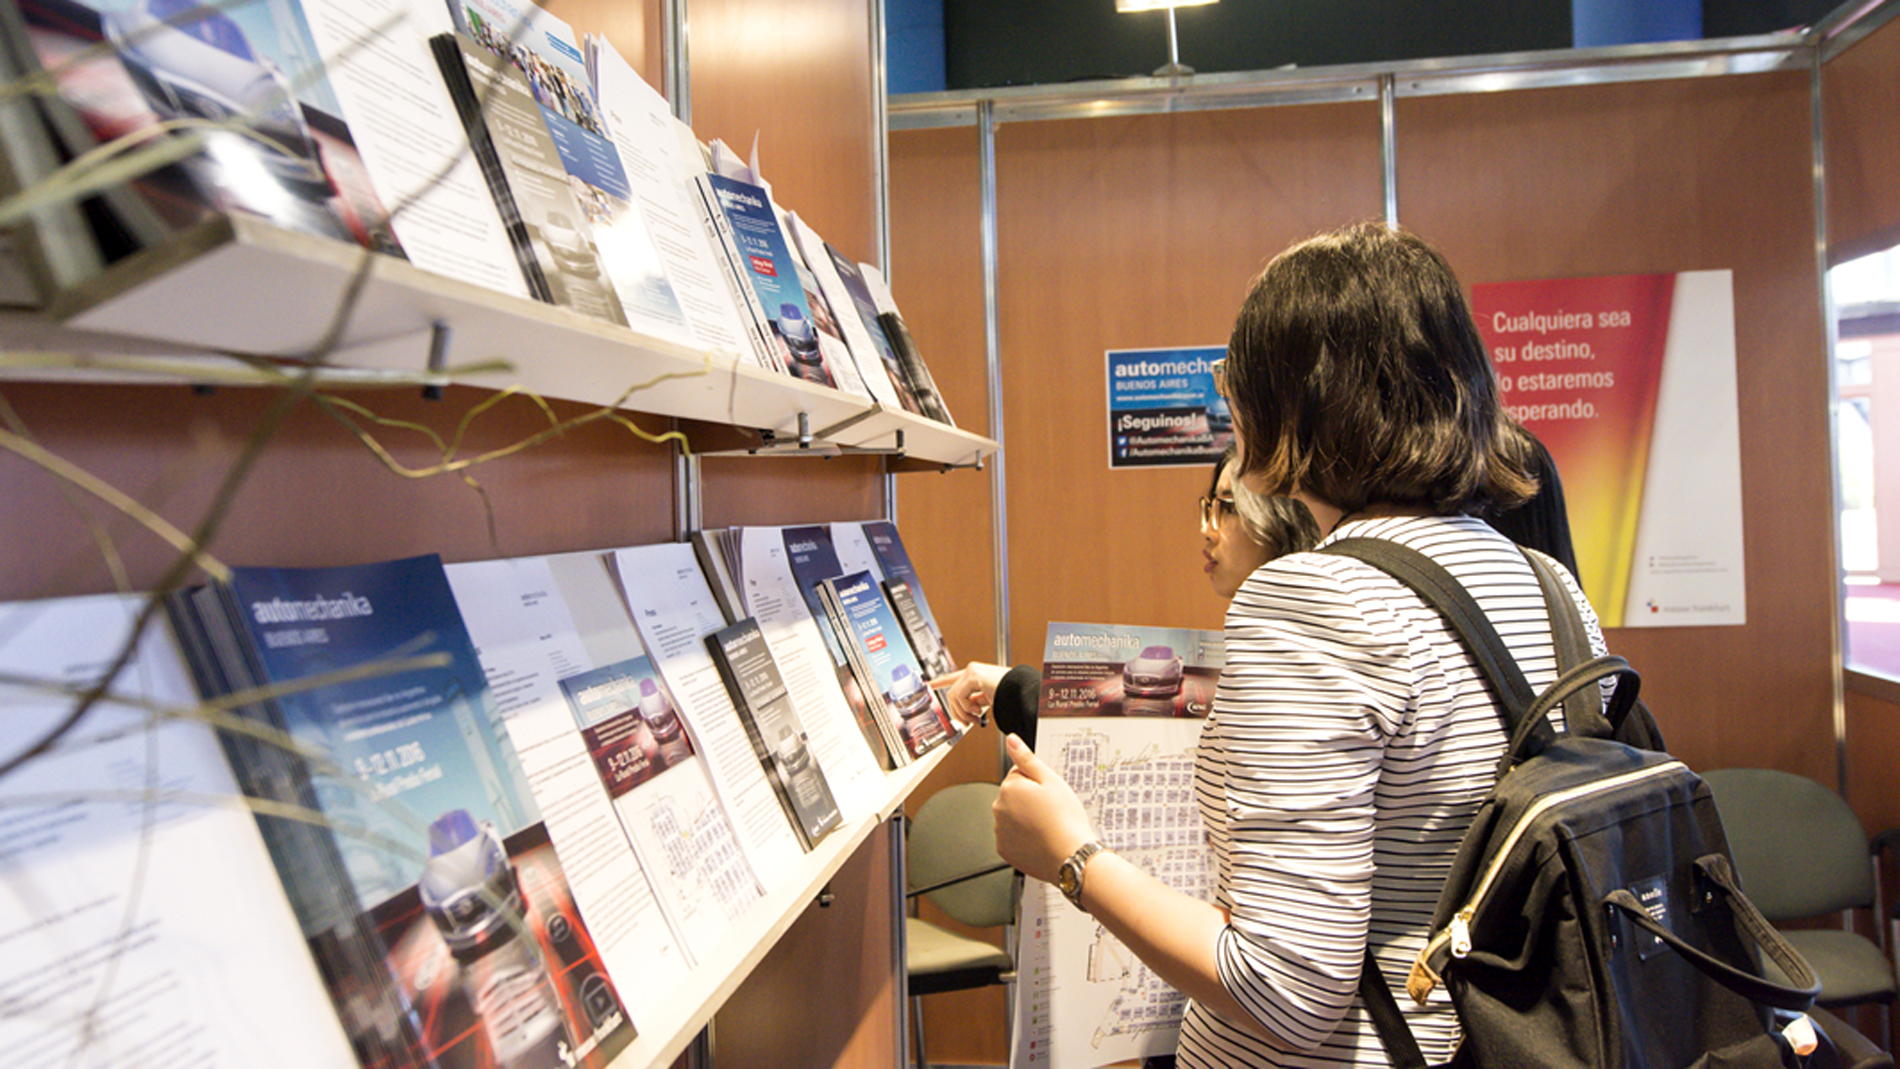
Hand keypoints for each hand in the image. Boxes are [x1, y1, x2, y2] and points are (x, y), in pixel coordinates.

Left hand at [930, 661, 1009, 726]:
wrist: (1021, 692)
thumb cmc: (1010, 695)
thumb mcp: (988, 699)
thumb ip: (975, 700)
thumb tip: (967, 709)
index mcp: (976, 675)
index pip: (953, 677)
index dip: (940, 681)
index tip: (929, 684)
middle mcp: (972, 671)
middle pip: (951, 693)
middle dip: (958, 712)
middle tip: (968, 722)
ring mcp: (972, 671)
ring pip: (953, 696)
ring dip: (963, 712)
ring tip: (976, 717)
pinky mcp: (973, 675)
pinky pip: (959, 696)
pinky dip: (966, 707)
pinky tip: (977, 710)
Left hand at [992, 733, 1095, 884]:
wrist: (1070, 856)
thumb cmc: (1064, 820)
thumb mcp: (1051, 781)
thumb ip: (1027, 759)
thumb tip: (1011, 741)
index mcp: (1009, 787)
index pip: (1019, 774)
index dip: (1037, 782)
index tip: (1049, 794)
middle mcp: (999, 808)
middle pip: (1014, 796)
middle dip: (1029, 799)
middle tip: (1051, 810)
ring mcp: (1000, 830)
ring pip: (1013, 816)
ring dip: (1026, 818)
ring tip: (1047, 826)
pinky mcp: (1005, 849)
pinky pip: (1013, 837)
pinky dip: (1023, 837)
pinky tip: (1040, 839)